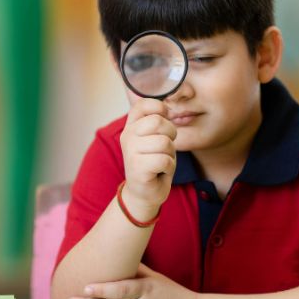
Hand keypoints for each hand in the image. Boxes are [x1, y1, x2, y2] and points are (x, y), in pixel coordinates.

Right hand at [119, 99, 176, 218]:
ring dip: (170, 154)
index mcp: (131, 126)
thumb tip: (167, 109)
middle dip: (170, 134)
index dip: (159, 107)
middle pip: (158, 122)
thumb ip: (157, 122)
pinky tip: (160, 172)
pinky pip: (164, 160)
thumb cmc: (154, 163)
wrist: (145, 193)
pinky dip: (169, 167)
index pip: (143, 104)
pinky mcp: (137, 168)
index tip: (165, 118)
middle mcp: (127, 136)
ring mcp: (130, 152)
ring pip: (164, 142)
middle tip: (166, 147)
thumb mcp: (155, 138)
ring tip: (161, 161)